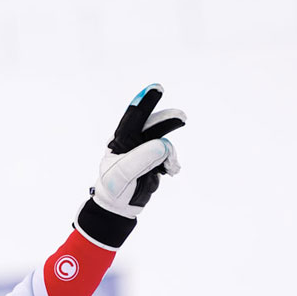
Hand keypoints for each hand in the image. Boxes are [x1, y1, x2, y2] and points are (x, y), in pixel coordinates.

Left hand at [91, 83, 185, 218]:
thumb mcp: (123, 174)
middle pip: (153, 125)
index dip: (144, 102)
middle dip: (168, 120)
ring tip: (171, 167)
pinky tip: (173, 171)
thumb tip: (162, 144)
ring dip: (170, 153)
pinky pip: (168, 156)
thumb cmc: (114, 188)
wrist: (119, 207)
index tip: (157, 88)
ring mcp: (145, 151)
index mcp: (120, 141)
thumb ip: (141, 157)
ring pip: (164, 142)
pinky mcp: (155, 161)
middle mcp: (133, 142)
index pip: (133, 118)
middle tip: (182, 118)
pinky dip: (173, 162)